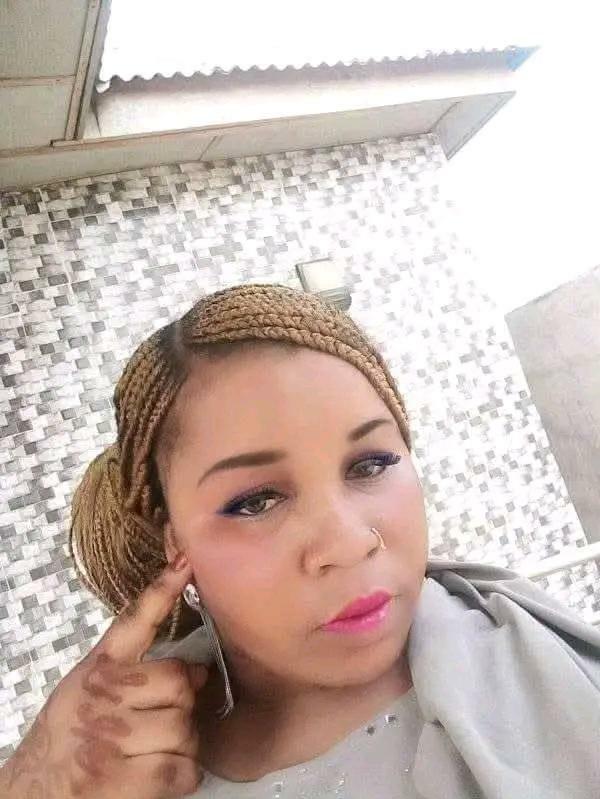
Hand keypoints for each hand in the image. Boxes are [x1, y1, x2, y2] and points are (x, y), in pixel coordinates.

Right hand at [0, 555, 207, 798]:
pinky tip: (159, 775)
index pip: (134, 621)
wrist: (35, 792)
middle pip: (178, 682)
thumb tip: (200, 671)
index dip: (163, 590)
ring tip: (153, 751)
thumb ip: (138, 672)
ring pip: (185, 727)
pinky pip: (183, 768)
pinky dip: (181, 776)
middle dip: (181, 705)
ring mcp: (112, 738)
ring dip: (181, 745)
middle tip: (159, 720)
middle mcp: (104, 695)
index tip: (186, 562)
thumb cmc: (72, 736)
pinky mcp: (124, 781)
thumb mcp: (89, 688)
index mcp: (99, 667)